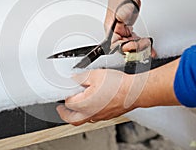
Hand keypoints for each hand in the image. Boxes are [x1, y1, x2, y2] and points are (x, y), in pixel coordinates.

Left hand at [57, 59, 180, 125]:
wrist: (134, 91)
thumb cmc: (118, 85)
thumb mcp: (95, 75)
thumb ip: (81, 77)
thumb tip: (74, 78)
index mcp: (84, 104)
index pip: (68, 102)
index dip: (65, 95)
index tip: (64, 91)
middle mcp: (90, 113)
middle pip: (72, 119)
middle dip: (64, 114)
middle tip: (61, 109)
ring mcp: (100, 116)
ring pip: (83, 120)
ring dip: (76, 115)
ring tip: (74, 108)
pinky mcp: (108, 115)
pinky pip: (94, 117)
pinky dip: (89, 113)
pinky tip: (91, 105)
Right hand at [104, 0, 156, 52]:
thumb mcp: (123, 7)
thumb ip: (121, 17)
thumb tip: (120, 23)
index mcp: (110, 28)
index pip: (114, 45)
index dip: (125, 48)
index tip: (135, 45)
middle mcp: (114, 32)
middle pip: (123, 48)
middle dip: (135, 49)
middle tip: (146, 46)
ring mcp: (121, 31)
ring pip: (129, 45)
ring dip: (139, 49)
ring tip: (150, 48)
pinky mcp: (127, 30)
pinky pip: (133, 41)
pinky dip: (140, 44)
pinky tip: (148, 45)